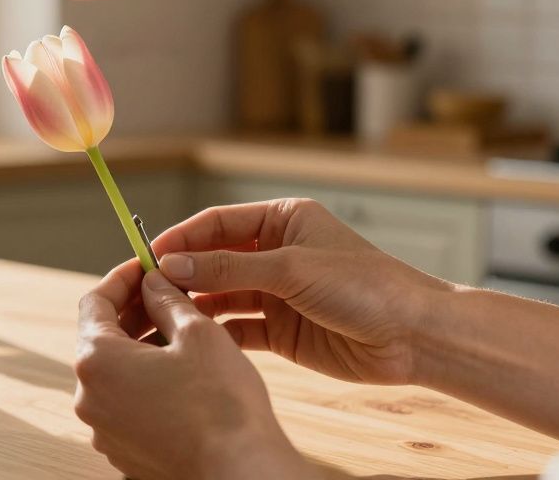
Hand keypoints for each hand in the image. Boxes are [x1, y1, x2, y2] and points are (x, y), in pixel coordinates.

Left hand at [74, 259, 319, 479]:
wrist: (238, 470)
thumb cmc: (220, 403)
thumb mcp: (198, 332)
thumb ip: (167, 299)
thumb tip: (153, 282)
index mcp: (96, 361)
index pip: (94, 302)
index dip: (123, 278)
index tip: (146, 267)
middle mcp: (89, 398)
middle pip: (102, 339)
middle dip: (135, 312)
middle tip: (168, 295)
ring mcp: (103, 429)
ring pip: (115, 373)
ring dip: (141, 348)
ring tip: (181, 333)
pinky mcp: (123, 451)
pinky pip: (126, 405)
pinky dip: (145, 383)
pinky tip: (180, 375)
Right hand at [143, 199, 451, 385]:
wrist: (413, 337)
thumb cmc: (366, 287)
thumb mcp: (292, 269)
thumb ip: (230, 267)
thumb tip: (173, 263)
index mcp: (283, 220)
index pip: (219, 223)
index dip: (182, 237)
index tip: (148, 253)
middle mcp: (276, 253)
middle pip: (214, 259)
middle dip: (182, 272)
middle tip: (145, 288)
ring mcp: (277, 293)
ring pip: (221, 294)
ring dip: (194, 303)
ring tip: (161, 315)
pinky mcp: (281, 330)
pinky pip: (237, 327)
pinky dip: (215, 332)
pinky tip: (192, 338)